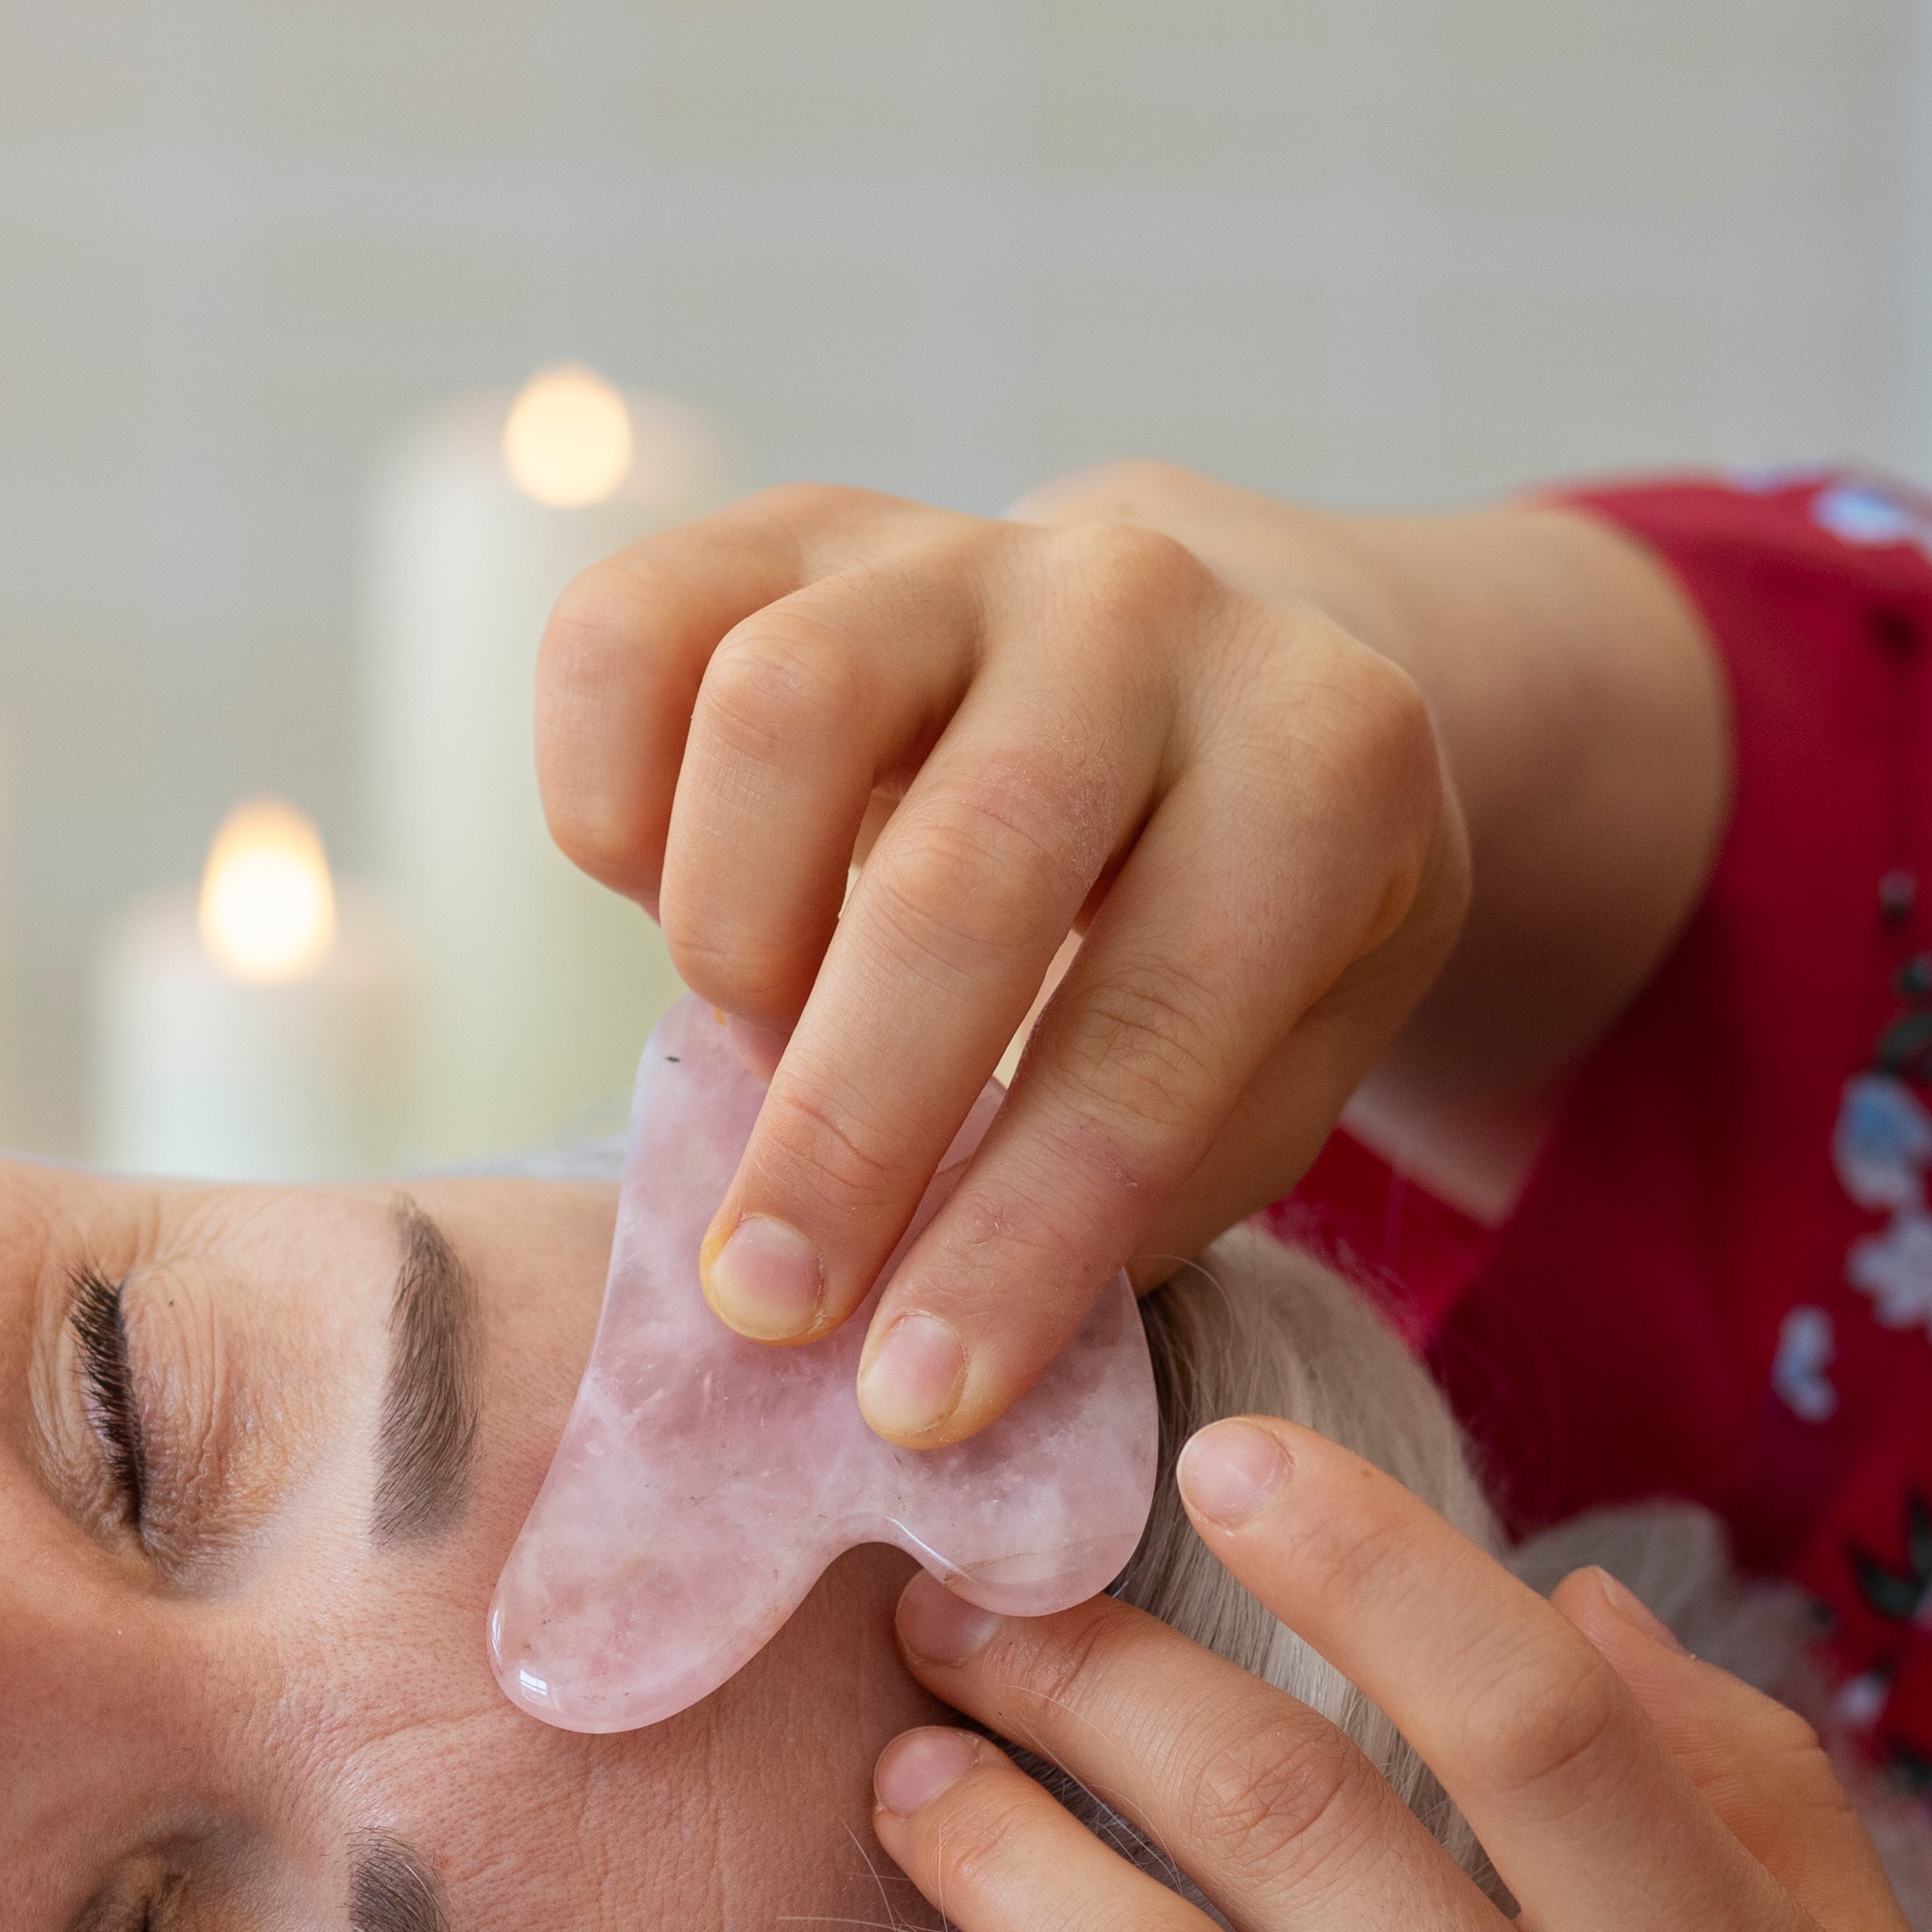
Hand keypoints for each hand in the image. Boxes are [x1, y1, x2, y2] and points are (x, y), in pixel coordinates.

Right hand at [537, 482, 1470, 1446]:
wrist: (1214, 668)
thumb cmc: (1231, 925)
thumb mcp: (1282, 1057)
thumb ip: (1138, 1192)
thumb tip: (920, 1363)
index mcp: (1325, 756)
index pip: (1160, 1023)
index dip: (1023, 1234)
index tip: (913, 1400)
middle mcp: (1152, 607)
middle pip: (961, 870)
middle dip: (848, 1123)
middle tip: (768, 1301)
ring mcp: (959, 546)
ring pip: (779, 710)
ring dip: (732, 935)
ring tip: (751, 1048)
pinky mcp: (789, 530)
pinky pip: (627, 633)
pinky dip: (606, 797)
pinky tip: (659, 897)